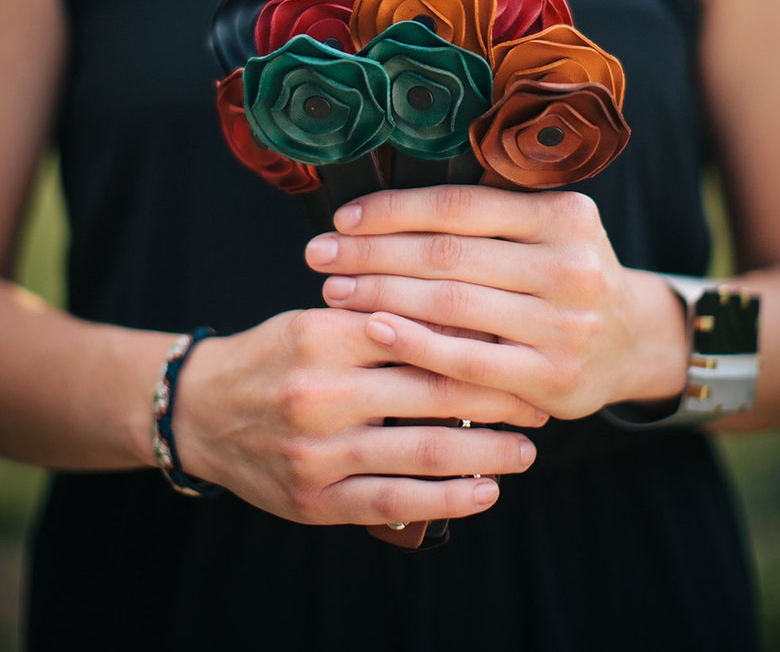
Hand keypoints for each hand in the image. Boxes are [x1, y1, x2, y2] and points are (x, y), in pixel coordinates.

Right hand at [172, 305, 537, 526]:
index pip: (416, 330)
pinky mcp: (313, 500)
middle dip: (496, 396)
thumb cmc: (271, 355)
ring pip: (420, 452)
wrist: (199, 411)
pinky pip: (393, 503)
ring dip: (484, 452)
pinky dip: (446, 500)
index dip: (475, 338)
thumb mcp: (315, 318)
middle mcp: (319, 392)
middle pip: (429, 391)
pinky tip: (484, 492)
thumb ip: (379, 320)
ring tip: (525, 449)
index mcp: (322, 333)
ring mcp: (316, 452)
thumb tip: (467, 321)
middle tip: (539, 398)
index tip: (519, 341)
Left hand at [306, 185, 688, 419]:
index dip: (394, 210)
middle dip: (372, 254)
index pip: (459, 206)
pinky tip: (372, 330)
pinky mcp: (553, 379)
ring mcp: (565, 325)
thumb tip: (385, 209)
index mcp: (564, 215)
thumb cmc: (566, 276)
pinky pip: (466, 359)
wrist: (634, 342)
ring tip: (334, 290)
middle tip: (321, 255)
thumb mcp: (547, 229)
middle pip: (447, 254)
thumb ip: (487, 218)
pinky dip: (413, 344)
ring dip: (380, 296)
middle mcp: (570, 265)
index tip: (343, 218)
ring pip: (450, 304)